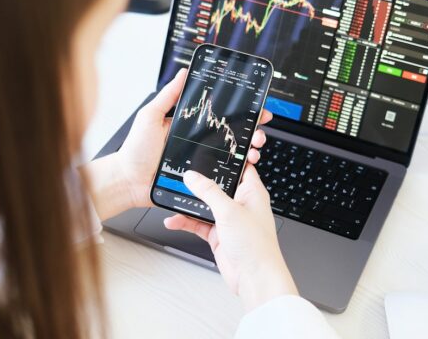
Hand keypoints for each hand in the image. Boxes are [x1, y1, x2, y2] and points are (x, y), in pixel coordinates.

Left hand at [85, 69, 272, 219]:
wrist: (129, 181)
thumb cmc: (135, 150)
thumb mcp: (150, 116)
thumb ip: (167, 96)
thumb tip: (183, 72)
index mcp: (188, 124)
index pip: (219, 114)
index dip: (240, 111)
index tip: (256, 107)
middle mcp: (197, 141)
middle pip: (232, 134)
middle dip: (252, 131)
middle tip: (260, 131)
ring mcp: (200, 160)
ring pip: (232, 154)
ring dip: (249, 151)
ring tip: (255, 150)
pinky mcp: (201, 178)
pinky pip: (223, 174)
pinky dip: (238, 171)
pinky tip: (245, 167)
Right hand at [163, 166, 297, 311]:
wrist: (254, 278)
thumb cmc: (256, 245)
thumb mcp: (229, 211)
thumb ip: (209, 192)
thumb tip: (194, 176)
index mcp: (252, 192)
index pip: (240, 167)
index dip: (227, 158)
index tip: (210, 148)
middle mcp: (241, 204)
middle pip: (217, 186)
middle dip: (200, 182)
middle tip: (182, 174)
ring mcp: (229, 220)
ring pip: (205, 205)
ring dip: (189, 204)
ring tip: (172, 198)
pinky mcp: (219, 234)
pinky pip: (199, 224)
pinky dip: (186, 222)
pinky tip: (173, 221)